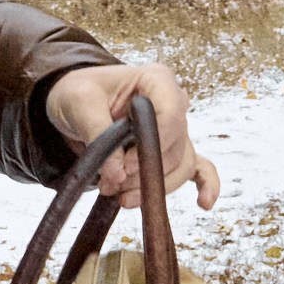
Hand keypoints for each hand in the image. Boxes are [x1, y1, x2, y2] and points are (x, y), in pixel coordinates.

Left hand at [42, 59, 220, 210]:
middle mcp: (174, 102)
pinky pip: (200, 168)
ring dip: (153, 186)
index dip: (151, 147)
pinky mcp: (173, 149)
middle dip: (143, 172)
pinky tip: (204, 203)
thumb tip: (118, 174)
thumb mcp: (79, 102)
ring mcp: (177, 128)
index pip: (170, 116)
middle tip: (110, 184)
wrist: (77, 105)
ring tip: (120, 197)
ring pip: (180, 165)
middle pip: (173, 147)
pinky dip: (206, 185)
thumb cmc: (79, 92)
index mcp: (157, 80)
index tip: (125, 167)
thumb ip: (98, 133)